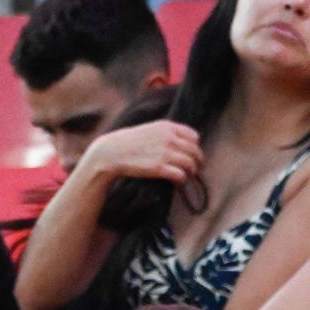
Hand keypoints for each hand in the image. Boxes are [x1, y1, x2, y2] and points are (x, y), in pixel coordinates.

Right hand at [82, 119, 202, 185]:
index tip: (192, 155)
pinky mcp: (159, 168)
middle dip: (198, 162)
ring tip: (187, 176)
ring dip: (191, 172)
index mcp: (167, 127)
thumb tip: (184, 143)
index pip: (194, 137)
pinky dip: (182, 180)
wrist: (111, 152)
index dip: (195, 147)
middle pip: (195, 151)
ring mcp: (164, 153)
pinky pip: (181, 175)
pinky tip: (178, 182)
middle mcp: (168, 138)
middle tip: (195, 169)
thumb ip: (166, 133)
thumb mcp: (149, 130)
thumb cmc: (130, 142)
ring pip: (191, 164)